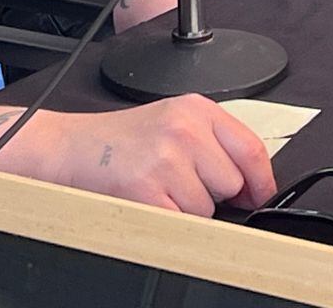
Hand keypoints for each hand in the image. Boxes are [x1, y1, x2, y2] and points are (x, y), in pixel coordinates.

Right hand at [47, 94, 276, 214]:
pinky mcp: (147, 190)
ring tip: (159, 187)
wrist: (70, 148)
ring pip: (207, 208)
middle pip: (232, 183)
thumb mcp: (174, 121)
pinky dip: (169, 221)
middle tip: (181, 182)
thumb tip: (253, 184)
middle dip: (213, 193)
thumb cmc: (121, 139)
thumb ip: (216, 143)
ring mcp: (166, 159)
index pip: (251, 149)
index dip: (261, 180)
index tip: (260, 196)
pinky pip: (181, 223)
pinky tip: (150, 200)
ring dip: (187, 209)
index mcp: (197, 110)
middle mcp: (185, 130)